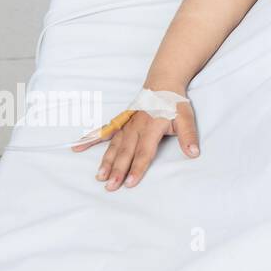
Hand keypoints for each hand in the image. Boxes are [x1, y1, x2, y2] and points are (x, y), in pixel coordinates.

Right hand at [71, 91, 199, 190]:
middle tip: (110, 187)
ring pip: (114, 145)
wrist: (163, 83)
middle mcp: (136, 127)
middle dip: (118, 170)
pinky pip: (104, 131)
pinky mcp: (121, 122)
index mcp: (152, 127)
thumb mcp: (187, 117)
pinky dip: (90, 139)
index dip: (137, 168)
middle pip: (126, 152)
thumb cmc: (175, 103)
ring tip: (100, 176)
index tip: (129, 183)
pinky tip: (77, 147)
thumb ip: (189, 136)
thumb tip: (194, 153)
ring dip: (106, 161)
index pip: (144, 152)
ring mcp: (126, 124)